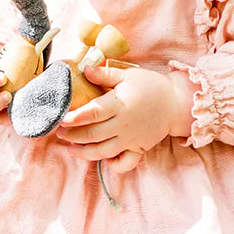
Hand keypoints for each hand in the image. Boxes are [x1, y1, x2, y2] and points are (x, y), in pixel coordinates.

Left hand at [54, 66, 190, 165]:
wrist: (175, 102)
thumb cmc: (150, 85)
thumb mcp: (128, 75)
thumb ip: (105, 74)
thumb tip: (84, 69)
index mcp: (120, 104)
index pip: (92, 113)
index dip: (74, 118)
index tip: (61, 119)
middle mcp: (124, 124)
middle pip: (93, 134)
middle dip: (72, 135)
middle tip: (59, 132)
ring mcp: (131, 139)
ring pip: (103, 151)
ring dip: (84, 152)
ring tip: (70, 147)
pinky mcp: (138, 149)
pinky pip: (124, 163)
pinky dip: (111, 164)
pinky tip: (99, 158)